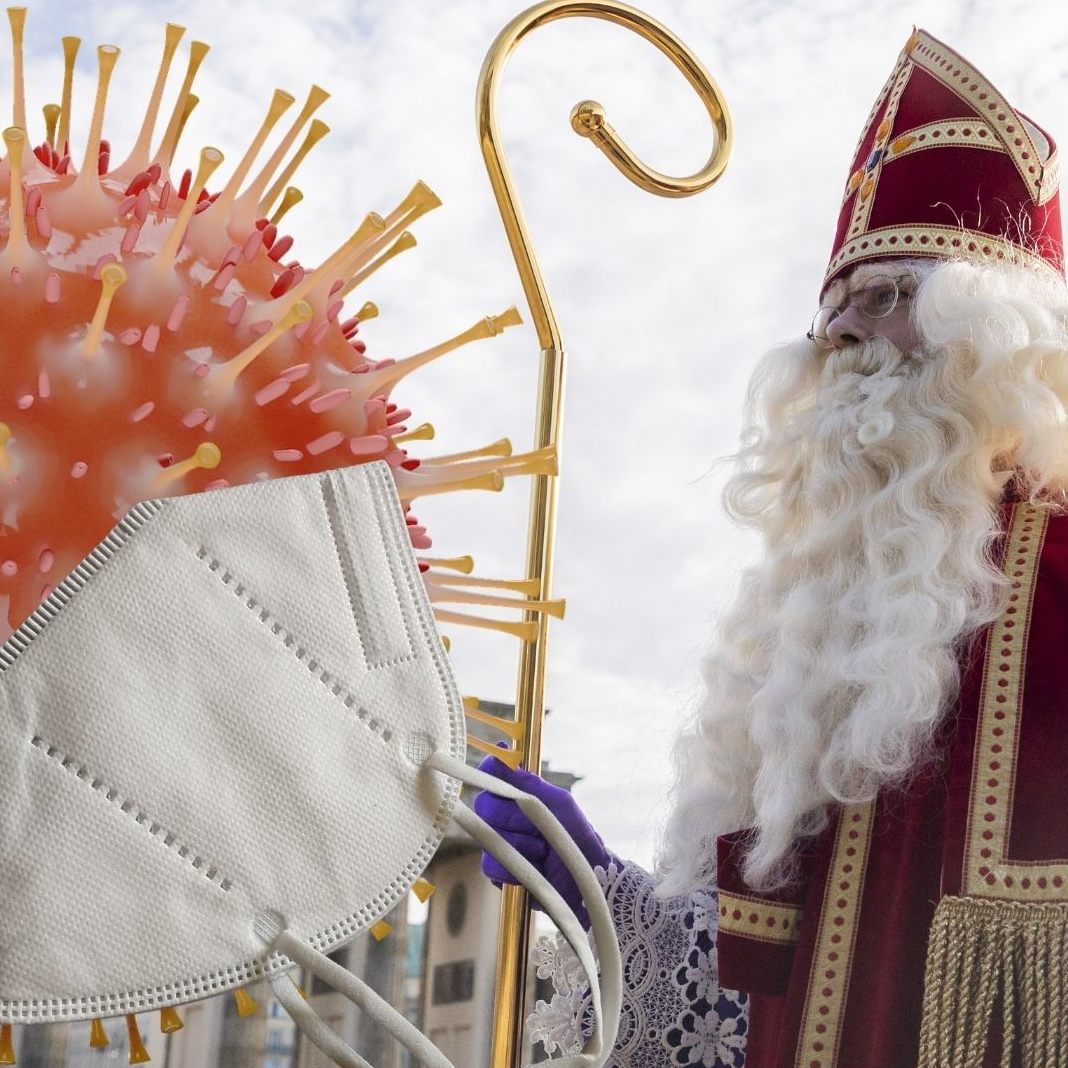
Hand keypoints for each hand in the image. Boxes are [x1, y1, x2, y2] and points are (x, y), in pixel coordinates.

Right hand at [473, 752, 613, 928]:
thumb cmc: (578, 837)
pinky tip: (532, 869)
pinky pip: (490, 865)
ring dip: (517, 845)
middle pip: (483, 805)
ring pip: (486, 835)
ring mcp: (498, 843)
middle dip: (511, 817)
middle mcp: (504, 816)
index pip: (490, 774)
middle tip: (536, 827)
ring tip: (542, 851)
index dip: (489, 774)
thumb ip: (529, 782)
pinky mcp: (498, 872)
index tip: (501, 782)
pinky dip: (512, 868)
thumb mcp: (560, 804)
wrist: (588, 881)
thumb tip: (502, 749)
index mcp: (520, 794)